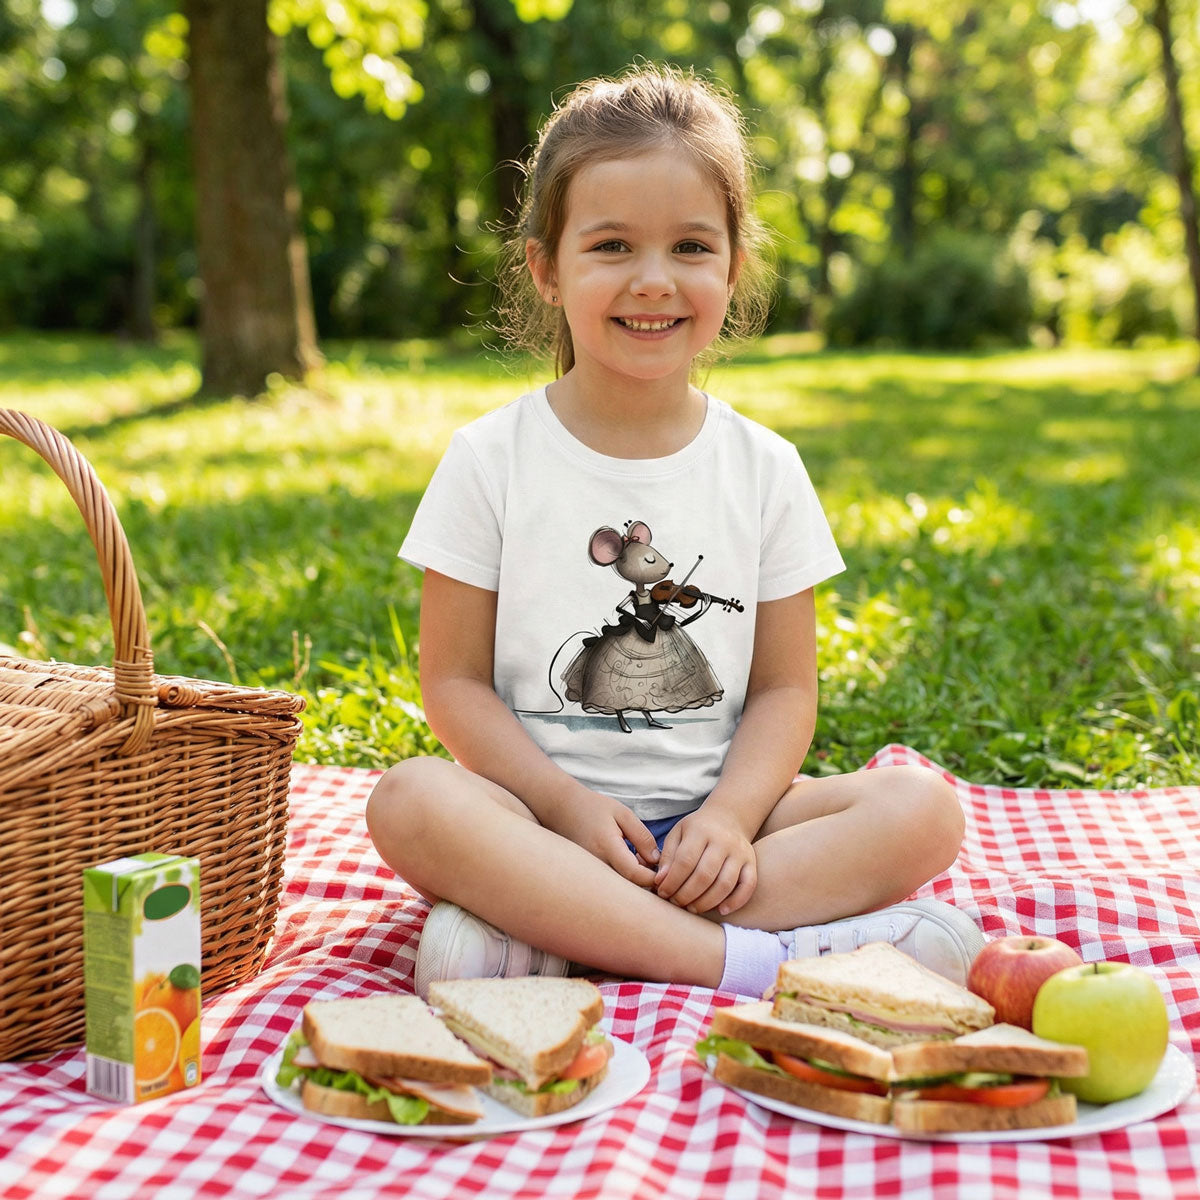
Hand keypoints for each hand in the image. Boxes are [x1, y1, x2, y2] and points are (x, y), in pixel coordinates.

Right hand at [542, 789, 658, 888]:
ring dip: (632, 882)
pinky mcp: (585, 876)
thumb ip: (642, 836)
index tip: (662, 870)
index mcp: (607, 847)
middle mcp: (595, 865)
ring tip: (636, 860)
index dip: (652, 877)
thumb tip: (656, 861)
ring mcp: (588, 873)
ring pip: (617, 890)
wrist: (561, 809)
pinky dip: (621, 880)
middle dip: (644, 884)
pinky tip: (625, 864)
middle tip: (651, 867)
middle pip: (627, 888)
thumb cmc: (594, 808)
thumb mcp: (623, 814)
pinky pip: (607, 886)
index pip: (635, 874)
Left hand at [653, 807, 756, 915]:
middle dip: (687, 895)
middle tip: (676, 903)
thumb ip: (668, 856)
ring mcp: (739, 852)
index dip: (672, 881)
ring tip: (692, 908)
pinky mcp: (751, 862)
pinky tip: (721, 910)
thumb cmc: (697, 830)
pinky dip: (736, 901)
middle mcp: (723, 841)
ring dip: (707, 902)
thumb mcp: (678, 834)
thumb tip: (660, 881)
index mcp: (700, 831)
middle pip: (704, 875)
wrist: (728, 817)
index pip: (685, 861)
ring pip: (725, 884)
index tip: (662, 892)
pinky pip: (748, 886)